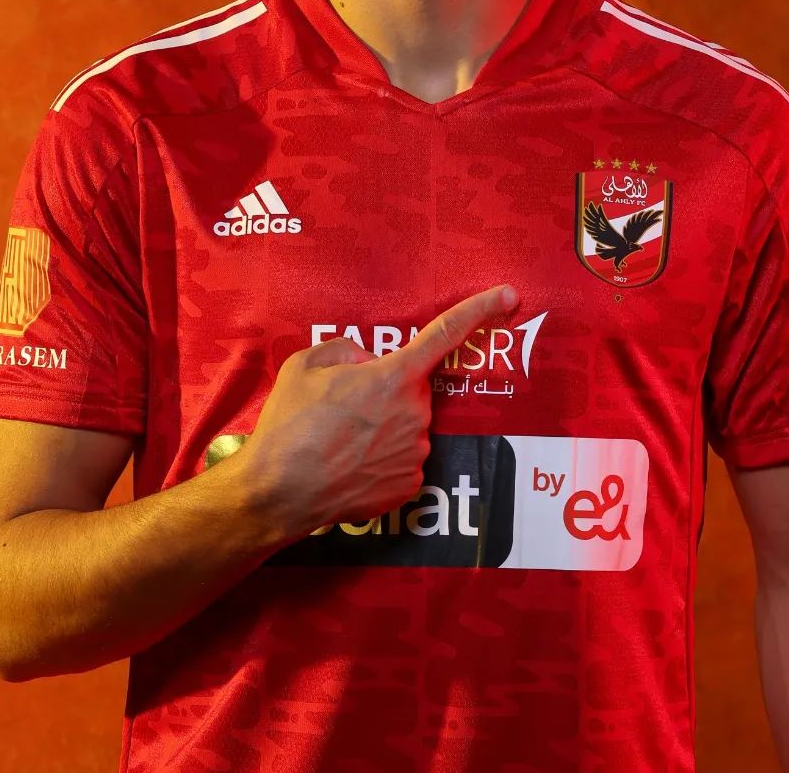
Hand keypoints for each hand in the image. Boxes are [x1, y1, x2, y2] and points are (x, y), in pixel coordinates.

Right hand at [239, 283, 518, 537]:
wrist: (278, 493)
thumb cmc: (288, 425)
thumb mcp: (306, 364)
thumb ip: (346, 351)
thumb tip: (367, 365)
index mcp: (394, 377)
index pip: (445, 333)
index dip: (480, 310)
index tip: (511, 294)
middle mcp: (415, 414)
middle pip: (409, 390)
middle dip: (384, 392)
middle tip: (340, 408)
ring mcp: (416, 453)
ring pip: (405, 426)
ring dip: (380, 428)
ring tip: (337, 441)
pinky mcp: (409, 486)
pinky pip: (400, 459)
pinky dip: (378, 460)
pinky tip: (347, 466)